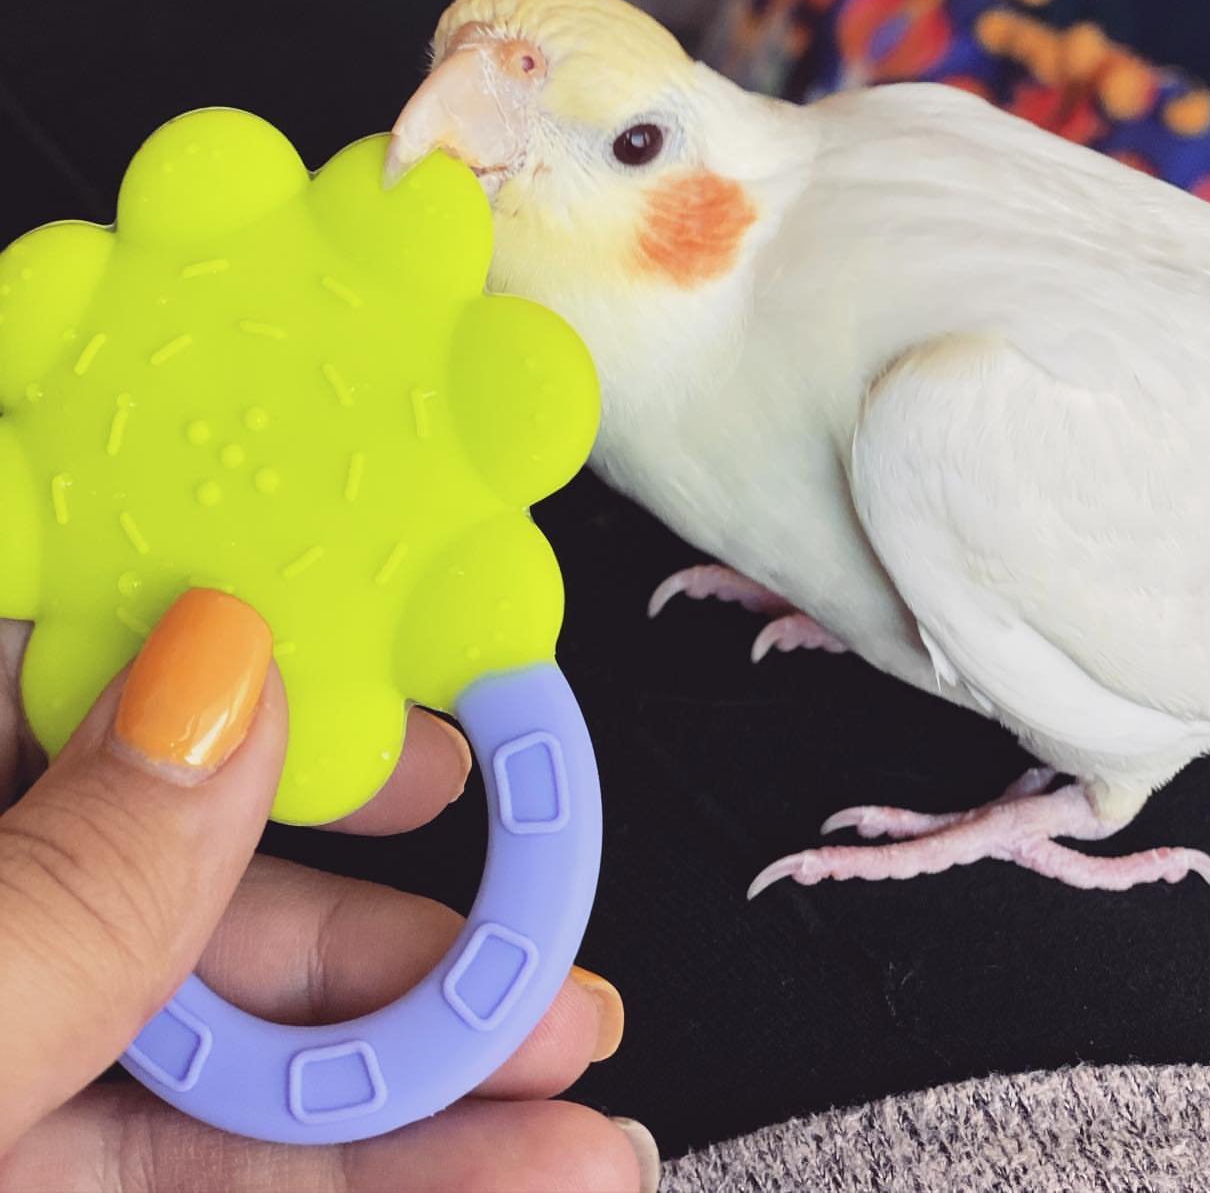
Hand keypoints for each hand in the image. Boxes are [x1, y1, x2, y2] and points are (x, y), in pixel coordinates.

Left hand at [0, 592, 656, 1191]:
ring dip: (417, 1063)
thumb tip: (230, 671)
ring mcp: (4, 1054)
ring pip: (226, 1037)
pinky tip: (497, 1169)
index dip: (265, 654)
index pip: (89, 668)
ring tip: (568, 1088)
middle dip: (388, 910)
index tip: (417, 683)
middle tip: (534, 917)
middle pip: (194, 866)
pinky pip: (205, 1162)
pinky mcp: (32, 1181)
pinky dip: (357, 1165)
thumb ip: (71, 879)